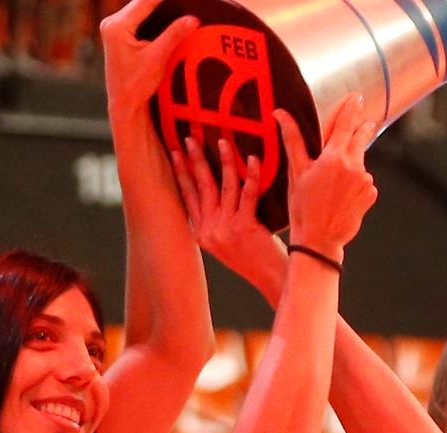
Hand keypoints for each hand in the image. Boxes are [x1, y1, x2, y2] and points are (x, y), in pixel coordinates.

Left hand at [101, 0, 199, 117]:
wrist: (124, 104)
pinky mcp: (119, 33)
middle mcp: (112, 23)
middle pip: (142, 2)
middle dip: (162, 1)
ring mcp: (114, 27)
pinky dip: (153, 13)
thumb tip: (193, 19)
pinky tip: (168, 13)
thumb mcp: (157, 58)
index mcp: (117, 26)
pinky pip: (138, 16)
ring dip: (158, 5)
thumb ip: (174, 36)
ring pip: (140, 8)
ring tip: (178, 5)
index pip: (145, 0)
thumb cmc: (136, 85)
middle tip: (185, 1)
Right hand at [170, 136, 287, 295]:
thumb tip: (216, 191)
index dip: (181, 173)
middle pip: (200, 187)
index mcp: (201, 234)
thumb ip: (217, 221)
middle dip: (194, 160)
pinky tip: (252, 159)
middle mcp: (209, 231)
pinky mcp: (245, 228)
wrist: (272, 280)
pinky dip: (250, 175)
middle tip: (190, 138)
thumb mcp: (227, 242)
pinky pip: (247, 194)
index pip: (187, 197)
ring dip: (223, 161)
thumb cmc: (255, 259)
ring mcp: (225, 230)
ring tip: (223, 141)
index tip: (175, 153)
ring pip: (223, 187)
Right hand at [280, 95, 378, 257]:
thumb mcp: (295, 172)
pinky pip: (365, 181)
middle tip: (361, 124)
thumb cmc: (303, 207)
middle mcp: (353, 166)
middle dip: (360, 129)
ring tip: (335, 181)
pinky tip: (343, 195)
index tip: (356, 97)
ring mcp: (365, 181)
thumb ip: (292, 140)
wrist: (319, 240)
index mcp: (333, 157)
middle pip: (360, 138)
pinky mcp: (371, 194)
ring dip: (352, 163)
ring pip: (360, 162)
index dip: (351, 108)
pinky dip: (356, 182)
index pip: (346, 124)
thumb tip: (280, 114)